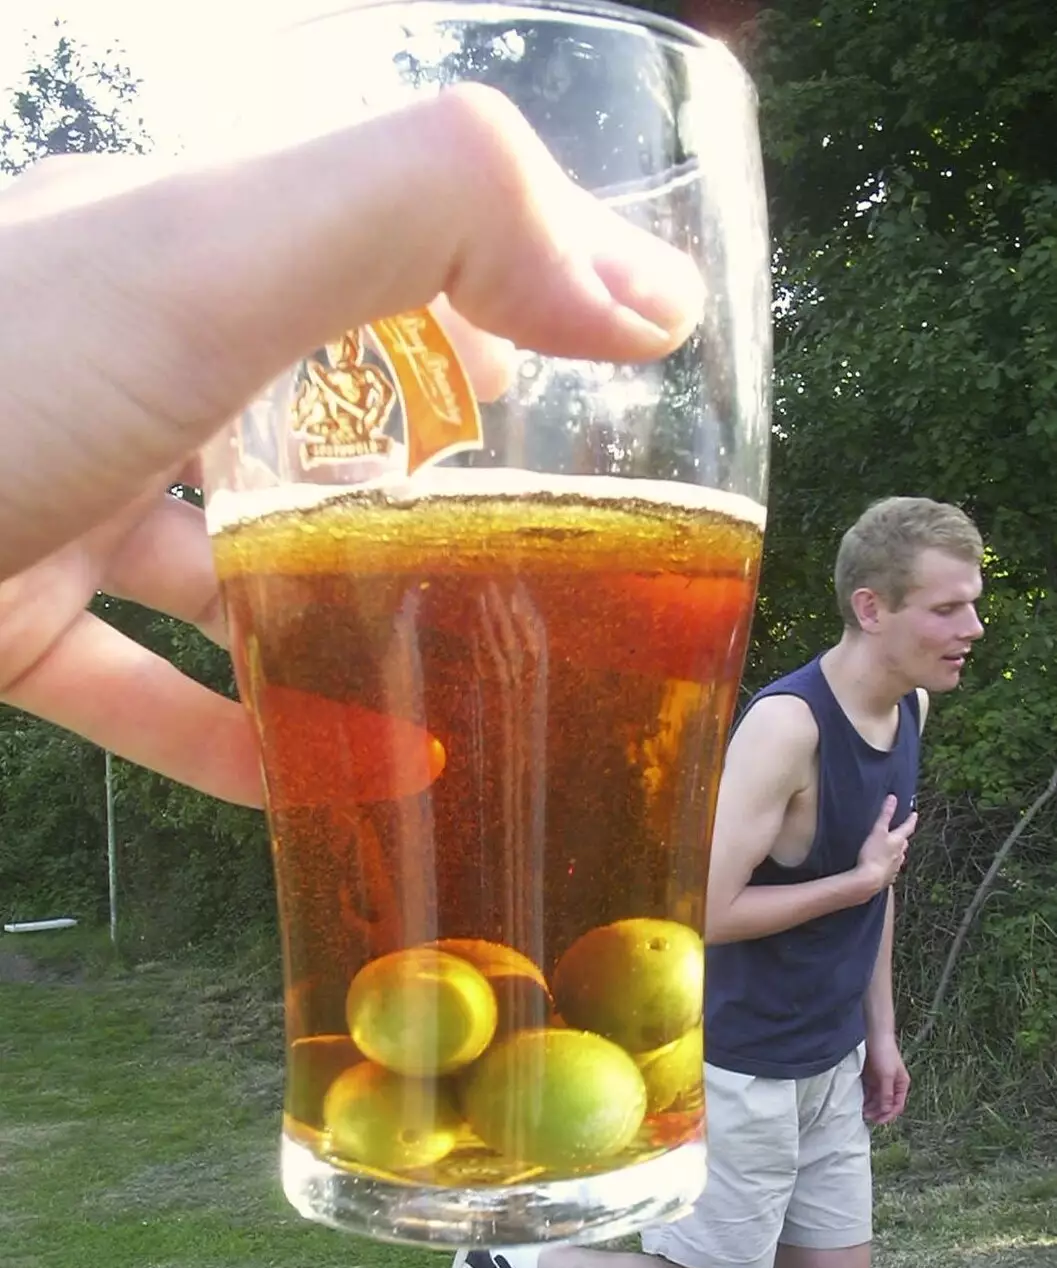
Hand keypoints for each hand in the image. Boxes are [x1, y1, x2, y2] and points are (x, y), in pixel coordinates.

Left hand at [0, 85, 702, 804]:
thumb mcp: (216, 259)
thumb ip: (432, 219)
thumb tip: (646, 299)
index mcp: (185, 247)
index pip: (381, 253)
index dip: (501, 310)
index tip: (608, 400)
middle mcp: (125, 359)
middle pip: (320, 417)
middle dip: (439, 482)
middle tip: (556, 565)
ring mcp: (63, 492)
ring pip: (241, 566)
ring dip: (350, 625)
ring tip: (473, 686)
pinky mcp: (10, 623)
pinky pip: (153, 692)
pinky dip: (244, 739)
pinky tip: (335, 781)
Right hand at [856, 794, 917, 896]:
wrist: (869, 880)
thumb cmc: (873, 854)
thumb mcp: (878, 831)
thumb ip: (885, 814)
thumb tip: (893, 798)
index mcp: (899, 841)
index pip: (908, 827)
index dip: (911, 820)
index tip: (914, 814)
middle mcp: (900, 854)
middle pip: (904, 843)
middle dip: (903, 837)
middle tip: (901, 833)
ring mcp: (895, 867)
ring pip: (898, 857)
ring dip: (896, 852)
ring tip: (892, 850)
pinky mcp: (888, 877)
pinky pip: (891, 869)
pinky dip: (889, 865)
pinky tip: (883, 866)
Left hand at [861, 1036, 909, 1124]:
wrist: (873, 1034)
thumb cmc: (884, 1053)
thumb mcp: (886, 1076)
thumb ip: (886, 1094)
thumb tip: (886, 1111)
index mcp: (901, 1084)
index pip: (897, 1106)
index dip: (888, 1115)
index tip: (876, 1121)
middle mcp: (892, 1084)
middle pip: (886, 1104)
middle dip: (877, 1112)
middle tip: (864, 1117)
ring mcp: (881, 1081)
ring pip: (876, 1099)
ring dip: (869, 1106)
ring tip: (859, 1111)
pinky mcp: (871, 1076)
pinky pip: (868, 1091)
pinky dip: (864, 1097)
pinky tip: (857, 1101)